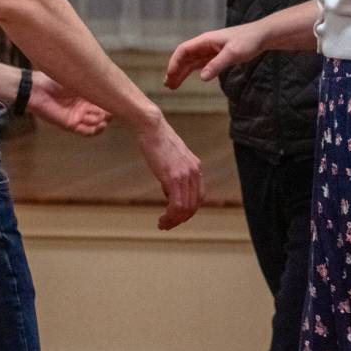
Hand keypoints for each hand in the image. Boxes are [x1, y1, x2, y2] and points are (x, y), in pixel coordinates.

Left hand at [28, 71, 109, 136]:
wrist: (37, 90)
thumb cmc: (55, 80)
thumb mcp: (78, 79)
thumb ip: (93, 82)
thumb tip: (112, 81)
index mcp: (86, 94)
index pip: (105, 101)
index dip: (112, 102)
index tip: (120, 100)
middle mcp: (84, 106)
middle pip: (103, 113)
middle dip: (109, 112)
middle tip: (112, 108)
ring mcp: (78, 116)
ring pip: (97, 123)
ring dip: (102, 121)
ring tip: (104, 115)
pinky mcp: (71, 124)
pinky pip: (87, 132)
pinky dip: (95, 130)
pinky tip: (101, 125)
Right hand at [135, 113, 203, 229]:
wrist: (151, 126)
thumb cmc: (156, 140)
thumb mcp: (171, 158)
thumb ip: (174, 173)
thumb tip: (169, 191)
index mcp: (195, 167)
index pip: (198, 196)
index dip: (189, 210)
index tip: (176, 217)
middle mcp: (194, 172)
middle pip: (194, 205)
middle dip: (181, 219)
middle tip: (167, 225)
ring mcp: (185, 175)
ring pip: (185, 208)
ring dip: (174, 221)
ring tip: (163, 224)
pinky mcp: (173, 177)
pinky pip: (177, 205)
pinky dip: (170, 216)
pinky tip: (161, 219)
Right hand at [164, 22, 264, 88]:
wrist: (261, 36)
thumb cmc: (248, 41)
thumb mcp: (233, 54)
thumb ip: (217, 65)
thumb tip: (201, 77)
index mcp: (205, 40)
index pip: (183, 50)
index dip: (174, 62)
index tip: (170, 75)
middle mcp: (204, 44)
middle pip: (184, 57)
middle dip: (174, 70)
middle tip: (167, 85)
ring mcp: (209, 50)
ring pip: (190, 62)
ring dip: (180, 73)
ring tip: (172, 86)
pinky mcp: (216, 56)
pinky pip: (199, 64)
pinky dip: (190, 72)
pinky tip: (185, 80)